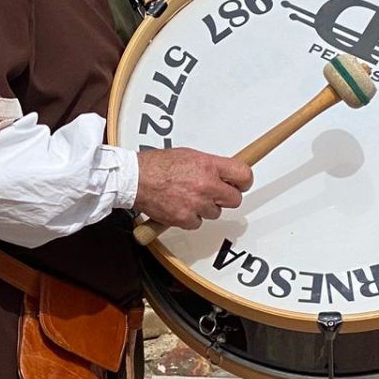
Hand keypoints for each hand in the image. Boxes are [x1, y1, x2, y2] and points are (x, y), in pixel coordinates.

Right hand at [134, 148, 252, 230]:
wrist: (134, 179)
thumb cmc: (155, 166)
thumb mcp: (188, 155)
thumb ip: (209, 165)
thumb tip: (223, 172)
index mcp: (208, 166)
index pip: (244, 175)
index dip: (244, 182)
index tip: (240, 184)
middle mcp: (205, 185)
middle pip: (234, 199)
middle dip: (225, 197)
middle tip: (214, 193)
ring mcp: (196, 204)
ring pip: (215, 212)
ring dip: (205, 208)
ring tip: (189, 198)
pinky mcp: (185, 219)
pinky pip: (198, 223)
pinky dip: (190, 218)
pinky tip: (180, 207)